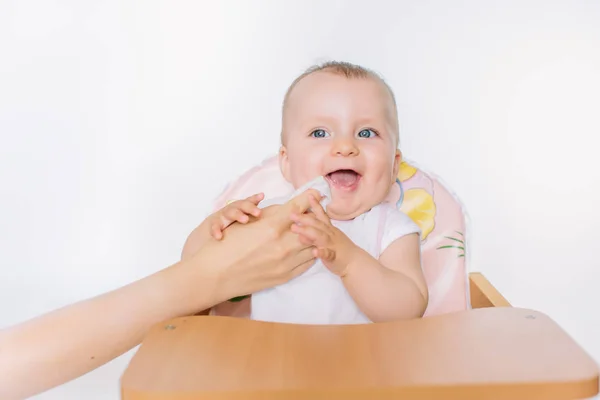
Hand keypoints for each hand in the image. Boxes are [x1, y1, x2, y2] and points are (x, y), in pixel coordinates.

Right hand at [196, 188, 323, 299]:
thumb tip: (289, 206)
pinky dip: (309, 253)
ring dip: (313, 236)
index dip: (308, 198)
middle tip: (317, 211)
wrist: (214, 276)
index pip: (298, 207)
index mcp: (271, 228)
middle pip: (310, 227)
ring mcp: (285, 263)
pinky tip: (308, 247)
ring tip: (314, 230)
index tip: (316, 193)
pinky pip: (307, 263)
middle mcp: (282, 246)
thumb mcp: (245, 222)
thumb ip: (270, 213)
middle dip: (314, 217)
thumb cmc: (225, 245)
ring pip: (312, 246)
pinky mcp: (284, 276)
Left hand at [289, 194, 357, 275]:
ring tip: (295, 229)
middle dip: (304, 218)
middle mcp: (330, 234)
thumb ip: (315, 231)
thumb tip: (300, 227)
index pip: (321, 215)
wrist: (356, 263)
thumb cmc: (340, 249)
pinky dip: (321, 252)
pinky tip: (314, 252)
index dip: (315, 205)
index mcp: (329, 229)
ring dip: (308, 232)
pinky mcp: (334, 257)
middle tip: (292, 214)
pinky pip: (328, 254)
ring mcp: (333, 245)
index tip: (309, 195)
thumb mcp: (328, 237)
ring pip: (320, 236)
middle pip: (317, 224)